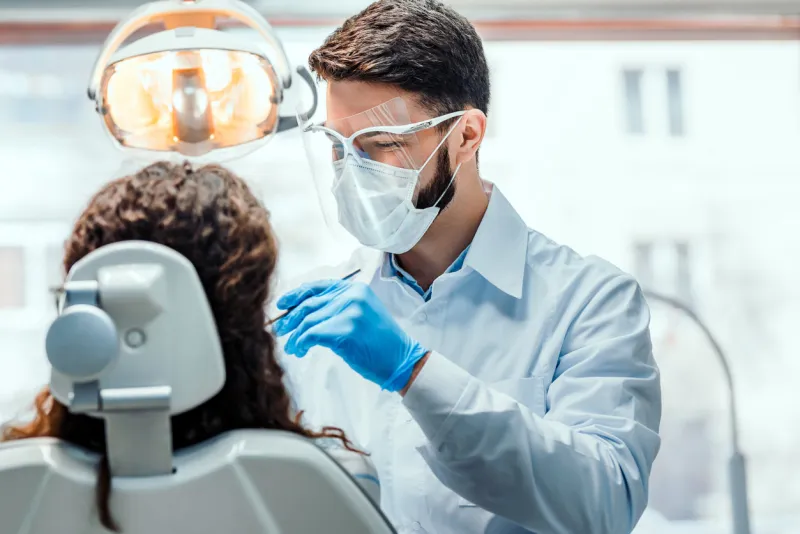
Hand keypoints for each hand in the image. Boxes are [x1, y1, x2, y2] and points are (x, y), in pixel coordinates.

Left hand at [273, 279, 428, 391]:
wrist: (401, 359)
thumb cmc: (380, 342)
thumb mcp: (362, 314)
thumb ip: (338, 307)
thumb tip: (304, 312)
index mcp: (355, 288)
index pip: (318, 287)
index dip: (296, 295)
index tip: (281, 304)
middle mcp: (352, 295)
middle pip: (309, 304)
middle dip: (291, 318)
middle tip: (280, 331)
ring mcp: (350, 311)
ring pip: (308, 320)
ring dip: (296, 336)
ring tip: (292, 348)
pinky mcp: (346, 330)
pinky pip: (312, 334)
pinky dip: (301, 343)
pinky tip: (300, 351)